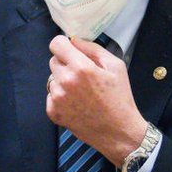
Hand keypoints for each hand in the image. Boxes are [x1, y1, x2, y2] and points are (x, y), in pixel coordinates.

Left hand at [46, 36, 146, 165]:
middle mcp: (65, 81)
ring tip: (81, 92)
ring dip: (63, 81)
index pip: (56, 44)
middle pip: (53, 61)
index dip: (64, 45)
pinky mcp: (53, 112)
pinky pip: (51, 95)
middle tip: (83, 75)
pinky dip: (60, 97)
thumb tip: (74, 40)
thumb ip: (93, 49)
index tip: (71, 51)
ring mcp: (57, 98)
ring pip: (52, 79)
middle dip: (66, 64)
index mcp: (81, 68)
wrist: (118, 132)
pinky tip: (76, 104)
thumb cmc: (120, 98)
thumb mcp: (115, 66)